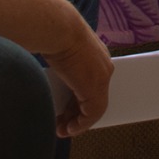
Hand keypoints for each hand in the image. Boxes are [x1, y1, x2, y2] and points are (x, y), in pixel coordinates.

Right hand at [41, 20, 113, 137]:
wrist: (57, 28)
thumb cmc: (54, 34)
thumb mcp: (62, 51)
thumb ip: (65, 66)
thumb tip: (55, 73)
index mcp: (96, 56)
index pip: (91, 83)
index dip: (79, 98)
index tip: (67, 109)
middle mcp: (103, 67)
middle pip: (93, 97)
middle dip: (77, 112)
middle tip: (63, 122)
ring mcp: (101, 78)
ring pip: (94, 108)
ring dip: (78, 122)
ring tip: (63, 130)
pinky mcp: (95, 89)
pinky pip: (91, 114)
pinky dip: (80, 125)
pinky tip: (68, 130)